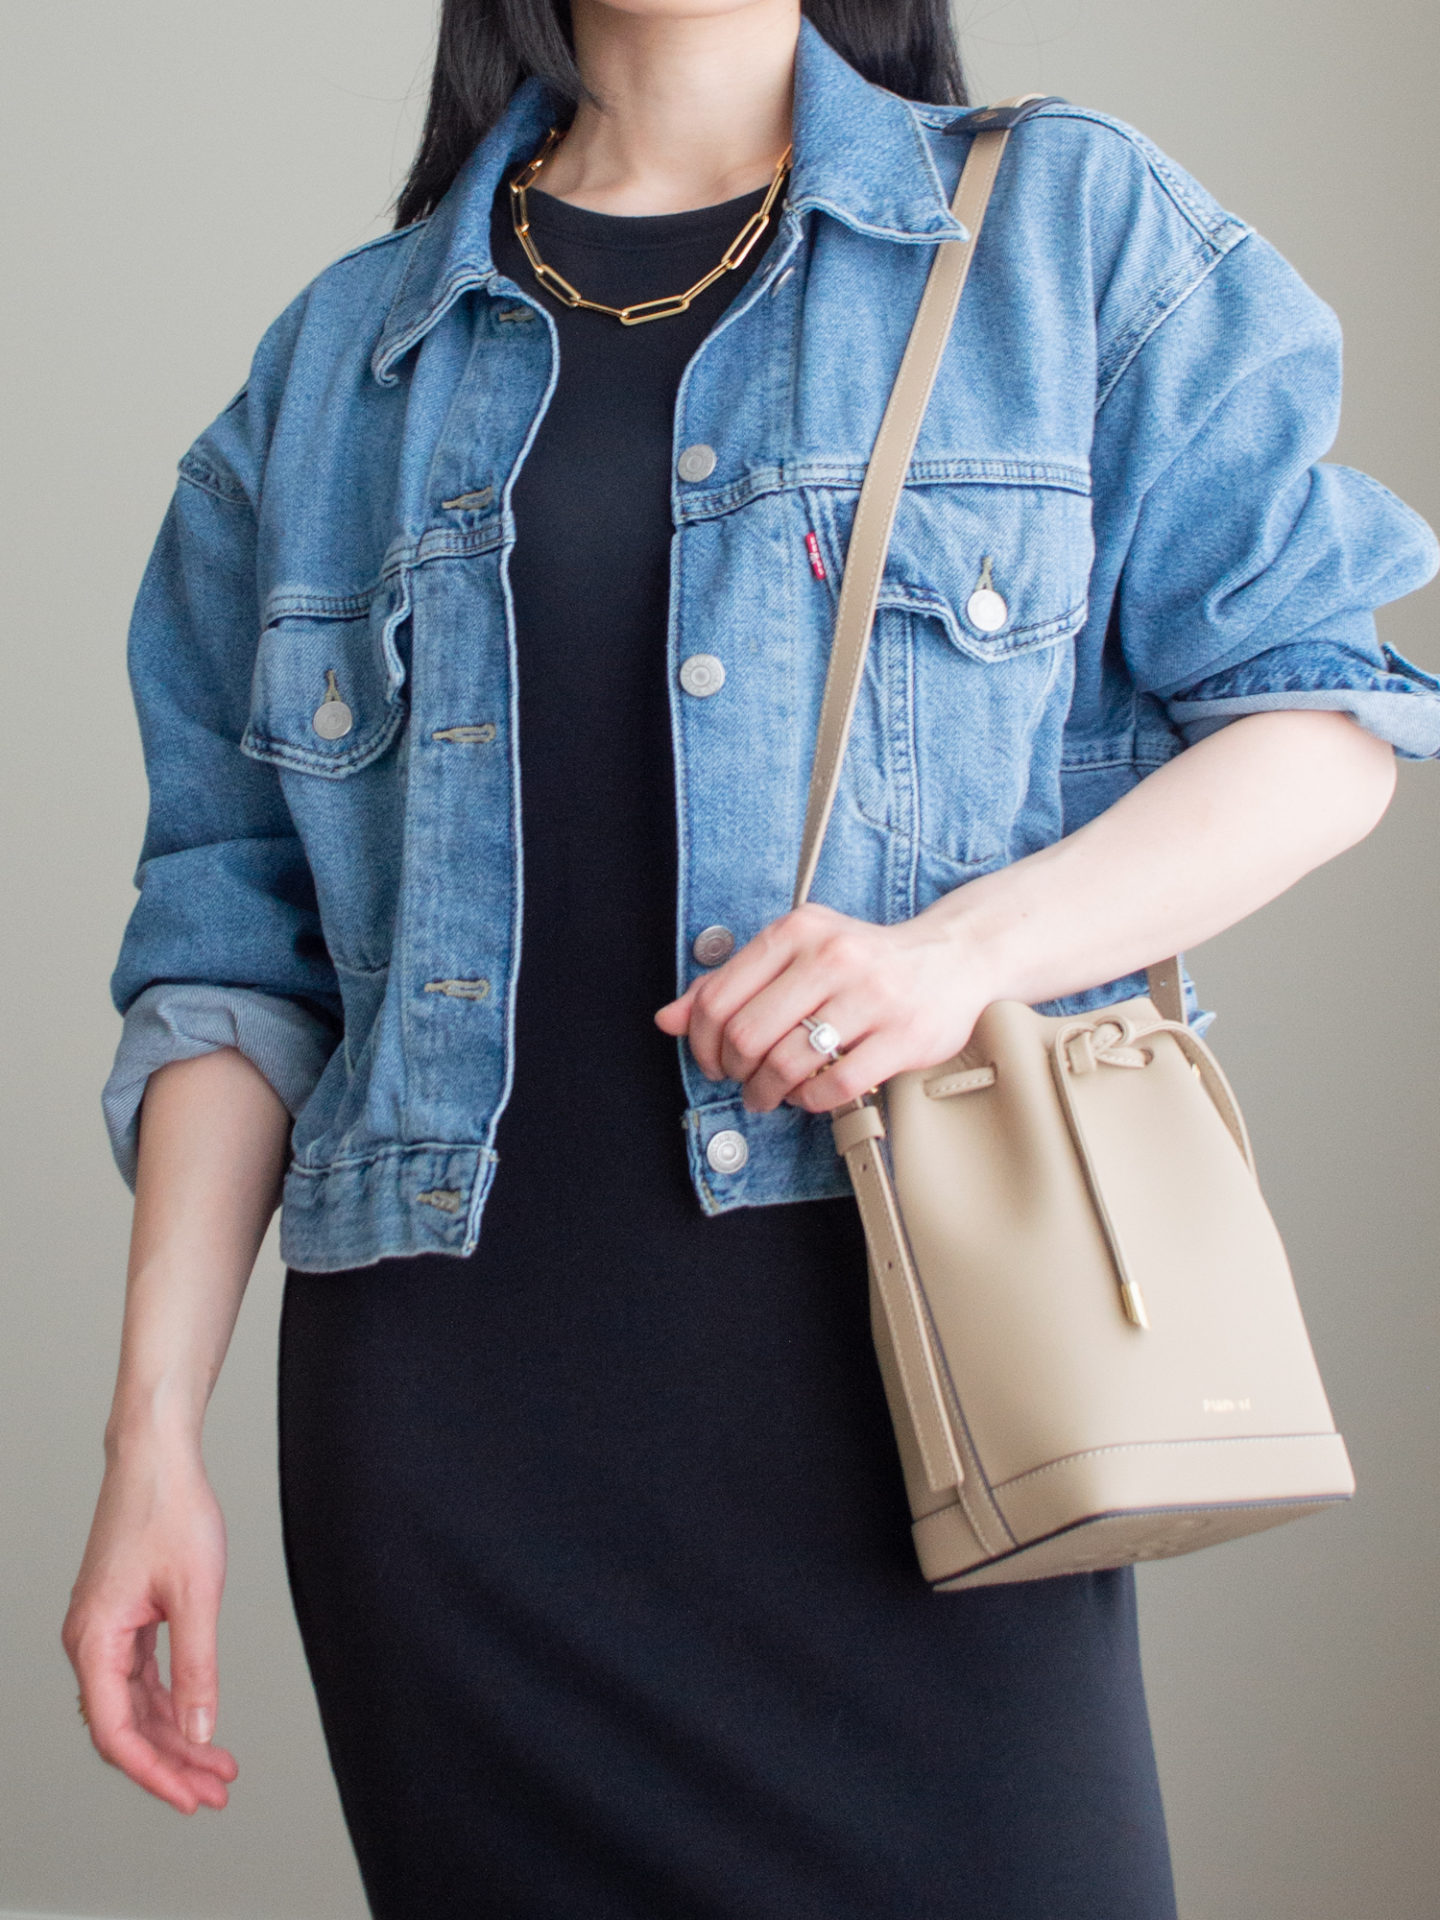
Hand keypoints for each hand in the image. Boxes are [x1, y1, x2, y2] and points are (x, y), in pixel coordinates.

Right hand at [62, 1443, 237, 1813]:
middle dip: (173, 1762)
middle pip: (126, 1726)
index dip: (155, 1773)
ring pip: (135, 1704)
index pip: (116, 1733)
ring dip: (175, 1736)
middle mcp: (90, 1641)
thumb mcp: (196, 1593)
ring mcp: (105, 1629)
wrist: (156, 1457)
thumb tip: (201, 1729)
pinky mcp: (122, 1616)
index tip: (192, 1797)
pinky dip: (170, 1701)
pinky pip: (140, 1677)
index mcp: (95, 1639)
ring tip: (219, 1763)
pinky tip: (197, 1719)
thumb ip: (197, 1666)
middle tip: (219, 1789)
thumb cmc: (171, 1510)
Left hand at [654, 901, 993, 1113]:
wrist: (952, 958)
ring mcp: (871, 996)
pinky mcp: (902, 1036)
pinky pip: (835, 1085)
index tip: (711, 1060)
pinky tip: (809, 1093)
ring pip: (788, 1063)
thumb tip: (668, 1018)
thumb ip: (730, 982)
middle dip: (735, 1072)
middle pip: (748, 1035)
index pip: (720, 997)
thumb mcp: (795, 954)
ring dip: (768, 1092)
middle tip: (742, 1081)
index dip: (703, 1042)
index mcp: (798, 931)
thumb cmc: (865, 960)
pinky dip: (810, 1100)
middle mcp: (833, 957)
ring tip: (770, 1094)